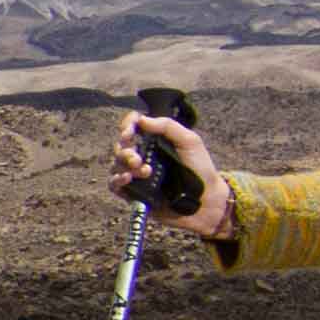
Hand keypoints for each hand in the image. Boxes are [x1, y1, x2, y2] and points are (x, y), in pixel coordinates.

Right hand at [115, 109, 231, 244]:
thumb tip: (141, 119)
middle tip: (137, 160)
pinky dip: (116, 180)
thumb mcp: (190, 142)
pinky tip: (127, 179)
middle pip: (121, 146)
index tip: (129, 133)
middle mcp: (144, 154)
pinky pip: (114, 184)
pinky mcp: (134, 192)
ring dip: (125, 166)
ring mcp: (137, 174)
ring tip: (144, 172)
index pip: (133, 126)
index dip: (127, 126)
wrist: (205, 200)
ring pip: (117, 164)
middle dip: (126, 151)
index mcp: (155, 140)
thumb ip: (168, 127)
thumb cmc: (200, 169)